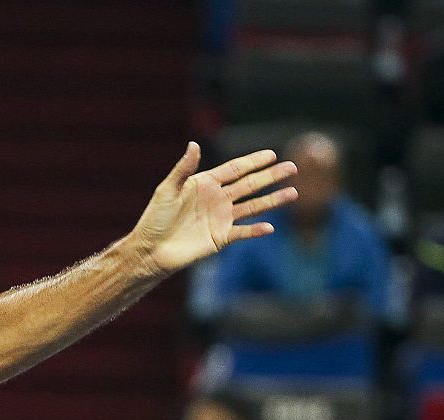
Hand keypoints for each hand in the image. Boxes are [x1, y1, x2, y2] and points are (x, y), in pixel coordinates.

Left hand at [129, 142, 297, 276]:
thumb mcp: (167, 190)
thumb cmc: (154, 219)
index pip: (235, 169)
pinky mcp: (221, 238)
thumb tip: (194, 144)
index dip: (253, 161)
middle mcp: (218, 199)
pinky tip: (270, 227)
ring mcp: (221, 218)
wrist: (150, 250)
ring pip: (253, 206)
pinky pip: (243, 232)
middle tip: (292, 168)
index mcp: (206, 184)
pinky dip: (256, 230)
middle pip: (250, 184)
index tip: (272, 154)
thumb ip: (183, 169)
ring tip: (293, 193)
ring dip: (272, 200)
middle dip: (271, 176)